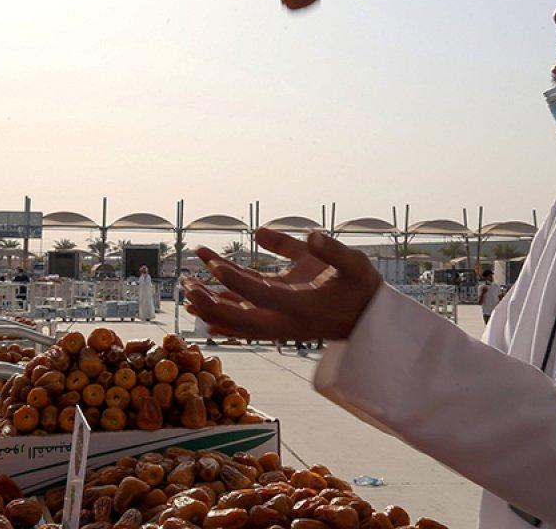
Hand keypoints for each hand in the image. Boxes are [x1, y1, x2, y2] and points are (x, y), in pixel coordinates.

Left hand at [182, 227, 381, 339]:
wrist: (369, 317)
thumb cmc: (362, 287)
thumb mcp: (355, 264)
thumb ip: (332, 250)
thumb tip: (311, 234)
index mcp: (303, 306)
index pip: (262, 294)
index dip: (236, 279)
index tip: (213, 263)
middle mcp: (287, 320)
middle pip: (241, 318)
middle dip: (212, 303)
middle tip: (186, 286)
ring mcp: (281, 321)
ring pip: (240, 317)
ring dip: (213, 303)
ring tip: (186, 285)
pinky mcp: (278, 314)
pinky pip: (246, 312)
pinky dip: (224, 305)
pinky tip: (202, 296)